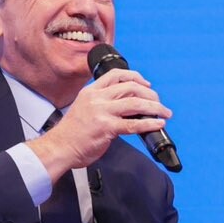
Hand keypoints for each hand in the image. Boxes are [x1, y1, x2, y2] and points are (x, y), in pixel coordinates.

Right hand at [31, 68, 170, 177]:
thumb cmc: (72, 133)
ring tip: (165, 113)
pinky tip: (158, 124)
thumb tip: (129, 107)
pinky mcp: (106, 128)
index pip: (116, 74)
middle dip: (150, 95)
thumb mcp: (85, 109)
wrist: (59, 148)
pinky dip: (149, 123)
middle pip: (131, 87)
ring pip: (135, 103)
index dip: (136, 77)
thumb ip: (103, 104)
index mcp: (91, 91)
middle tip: (159, 103)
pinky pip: (133, 124)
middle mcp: (97, 98)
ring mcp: (101, 112)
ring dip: (155, 107)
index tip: (147, 84)